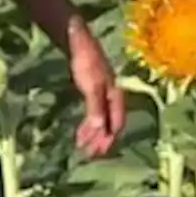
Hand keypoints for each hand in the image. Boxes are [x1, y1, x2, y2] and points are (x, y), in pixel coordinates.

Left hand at [66, 19, 125, 157]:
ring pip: (101, 121)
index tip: (100, 151)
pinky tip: (79, 135)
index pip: (116, 121)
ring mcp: (102, 95)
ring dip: (93, 136)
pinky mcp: (93, 93)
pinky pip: (92, 115)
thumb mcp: (91, 85)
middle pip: (109, 124)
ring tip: (83, 149)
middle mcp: (112, 97)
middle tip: (89, 155)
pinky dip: (87, 127)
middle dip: (101, 140)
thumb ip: (95, 107)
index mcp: (116, 95)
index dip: (109, 137)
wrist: (79, 41)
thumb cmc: (86, 60)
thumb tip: (98, 129)